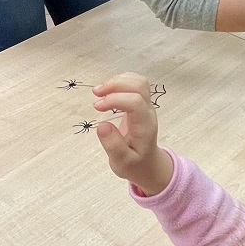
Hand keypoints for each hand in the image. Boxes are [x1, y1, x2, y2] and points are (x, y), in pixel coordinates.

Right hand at [93, 73, 172, 195]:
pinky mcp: (140, 103)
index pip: (135, 102)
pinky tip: (107, 91)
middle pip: (139, 85)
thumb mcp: (122, 162)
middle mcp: (148, 112)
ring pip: (138, 81)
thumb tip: (102, 125)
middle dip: (116, 84)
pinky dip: (120, 82)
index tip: (96, 107)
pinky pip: (135, 84)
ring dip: (118, 80)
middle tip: (96, 93)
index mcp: (145, 126)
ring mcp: (146, 106)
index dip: (115, 99)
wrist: (148, 164)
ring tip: (99, 91)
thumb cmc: (135, 164)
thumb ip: (113, 145)